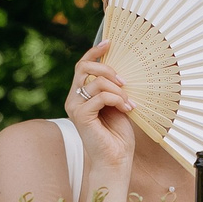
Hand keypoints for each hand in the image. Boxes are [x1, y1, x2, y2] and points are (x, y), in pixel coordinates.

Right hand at [65, 39, 137, 172]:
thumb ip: (113, 87)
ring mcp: (74, 107)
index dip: (94, 52)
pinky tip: (127, 110)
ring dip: (118, 91)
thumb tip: (121, 67)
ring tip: (129, 103)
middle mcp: (73, 99)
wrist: (116, 159)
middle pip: (84, 67)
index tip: (110, 42)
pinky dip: (117, 100)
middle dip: (106, 68)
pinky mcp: (80, 116)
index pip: (83, 66)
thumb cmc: (117, 134)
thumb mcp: (117, 103)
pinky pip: (101, 96)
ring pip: (96, 82)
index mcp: (80, 95)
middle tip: (123, 81)